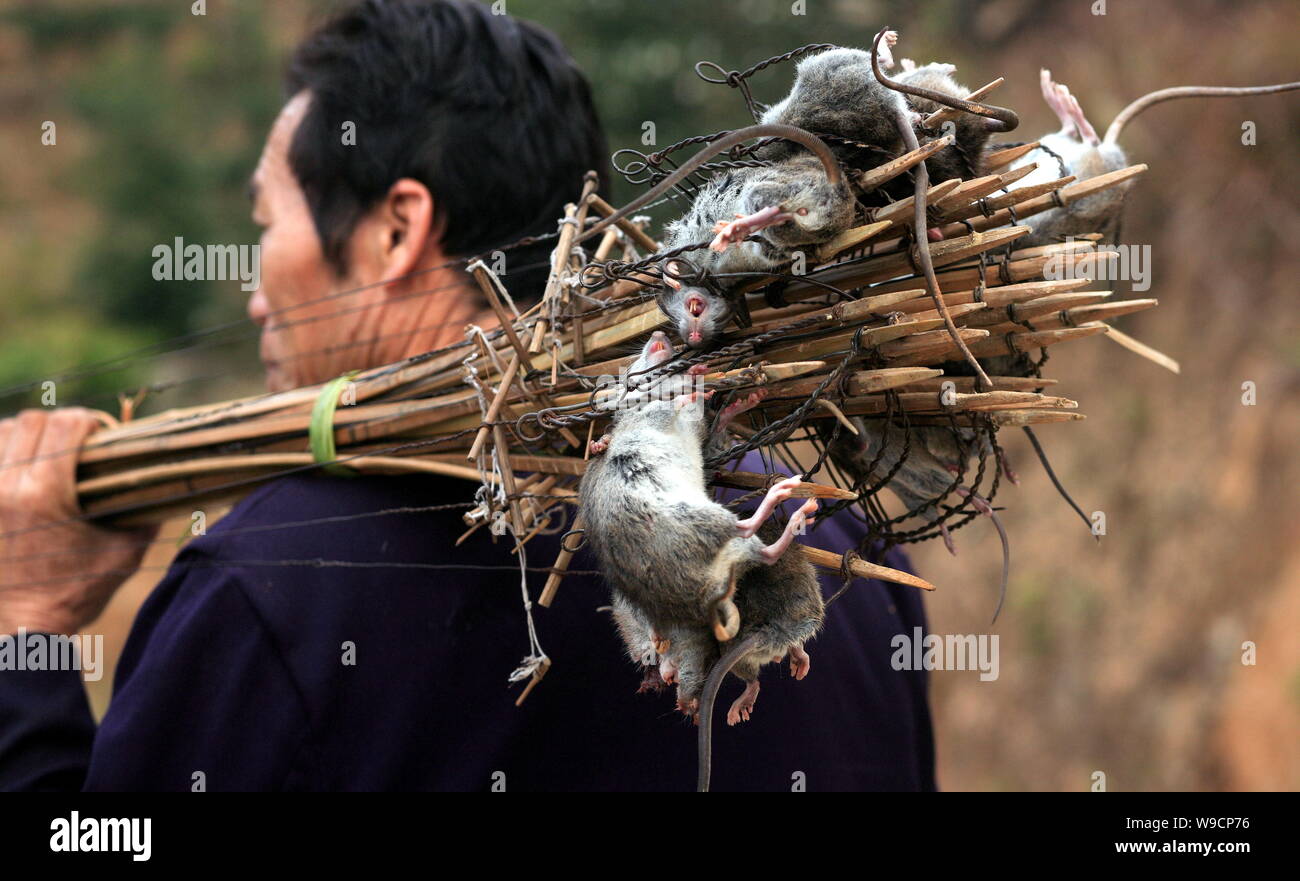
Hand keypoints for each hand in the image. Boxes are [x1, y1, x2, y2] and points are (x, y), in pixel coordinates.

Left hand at [0, 408, 154, 634]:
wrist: (19, 631)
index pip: (65, 425)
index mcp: (46, 494)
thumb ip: (144, 516)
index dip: (89, 421)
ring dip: (27, 434)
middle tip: (77, 440)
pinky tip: (20, 467)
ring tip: (46, 451)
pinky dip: (5, 452)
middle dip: (59, 423)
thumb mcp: (122, 555)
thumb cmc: (73, 595)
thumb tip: (167, 488)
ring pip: (1, 433)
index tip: (101, 434)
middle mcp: (7, 487)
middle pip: (31, 422)